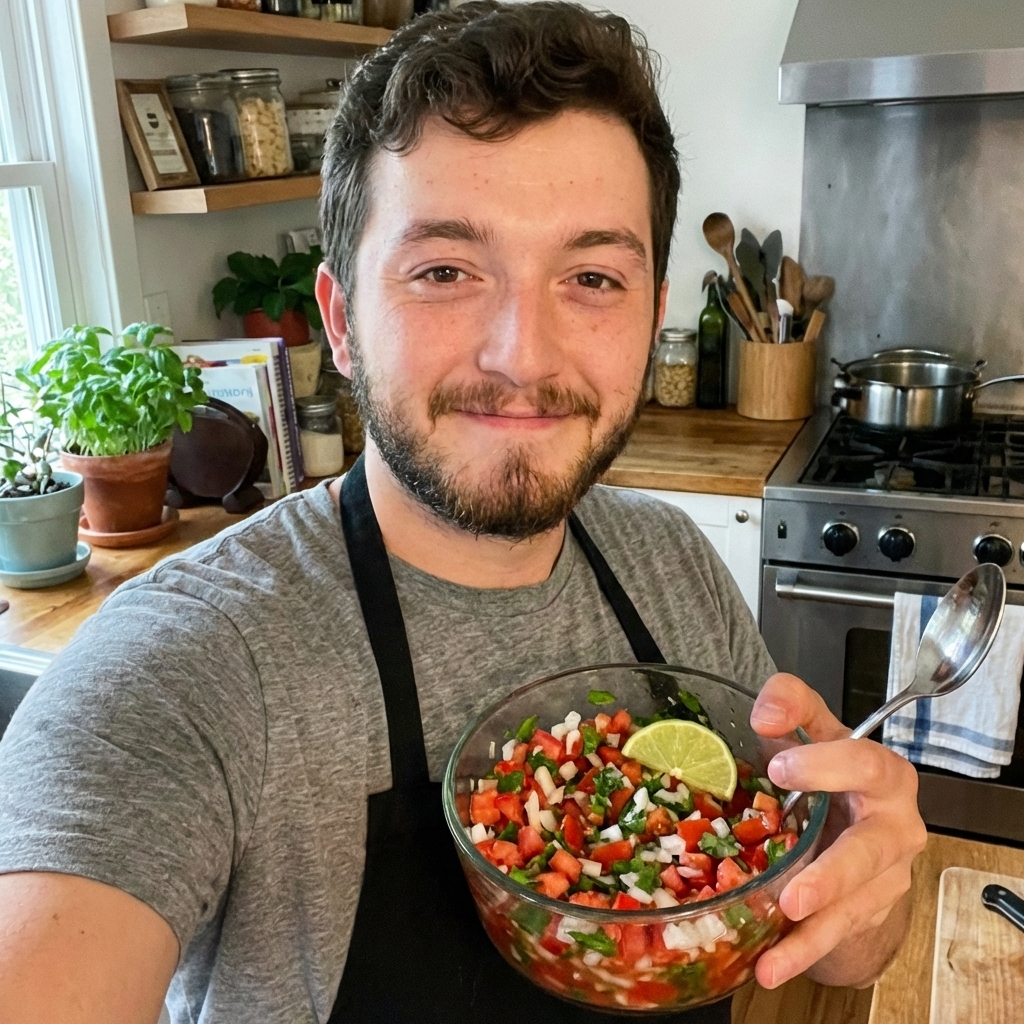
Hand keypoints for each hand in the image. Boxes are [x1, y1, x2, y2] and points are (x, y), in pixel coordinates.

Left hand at [749, 672, 927, 989]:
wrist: (851, 829)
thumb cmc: (825, 773)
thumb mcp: (808, 731)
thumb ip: (790, 705)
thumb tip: (766, 713)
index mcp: (881, 774)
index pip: (864, 763)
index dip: (825, 764)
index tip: (778, 766)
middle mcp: (893, 827)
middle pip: (871, 849)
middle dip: (834, 870)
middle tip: (794, 888)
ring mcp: (884, 876)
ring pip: (855, 902)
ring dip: (818, 922)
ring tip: (783, 926)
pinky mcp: (866, 912)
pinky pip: (835, 934)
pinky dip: (801, 952)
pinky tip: (769, 965)